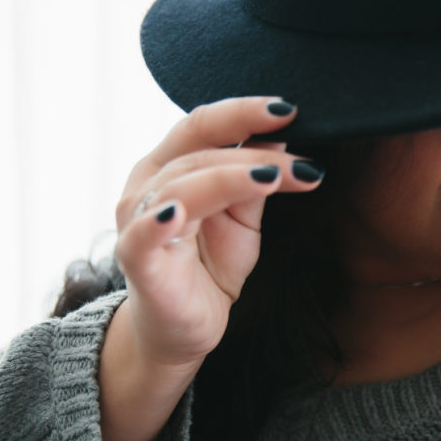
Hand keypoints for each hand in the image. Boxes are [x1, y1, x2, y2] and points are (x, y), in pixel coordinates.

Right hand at [113, 96, 322, 369]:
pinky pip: (142, 236)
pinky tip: (178, 214)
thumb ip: (255, 180)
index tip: (291, 110)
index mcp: (170, 166)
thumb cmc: (211, 267)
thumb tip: (282, 134)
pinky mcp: (136, 261)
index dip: (244, 112)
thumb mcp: (244, 219)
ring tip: (272, 177)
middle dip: (256, 153)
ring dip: (230, 177)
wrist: (186, 329)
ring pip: (181, 186)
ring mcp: (138, 222)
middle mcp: (147, 186)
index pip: (203, 125)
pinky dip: (157, 222)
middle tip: (304, 164)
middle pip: (199, 152)